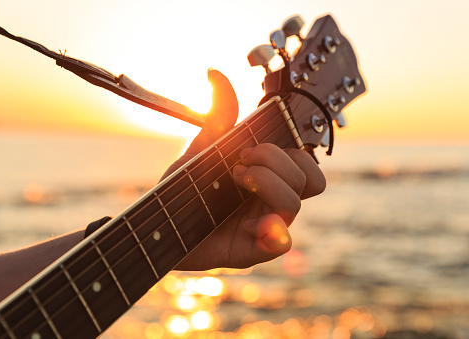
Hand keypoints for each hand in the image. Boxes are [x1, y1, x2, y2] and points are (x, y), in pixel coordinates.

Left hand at [163, 69, 325, 269]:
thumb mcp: (202, 149)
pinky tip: (249, 224)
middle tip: (240, 162)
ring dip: (266, 183)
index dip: (290, 151)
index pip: (306, 163)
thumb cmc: (186, 188)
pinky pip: (281, 242)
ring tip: (235, 179)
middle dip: (275, 161)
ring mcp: (267, 224)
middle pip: (309, 179)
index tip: (250, 145)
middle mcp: (274, 200)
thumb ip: (218, 116)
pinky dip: (270, 230)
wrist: (159, 223)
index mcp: (270, 177)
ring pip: (295, 203)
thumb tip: (214, 72)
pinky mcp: (255, 249)